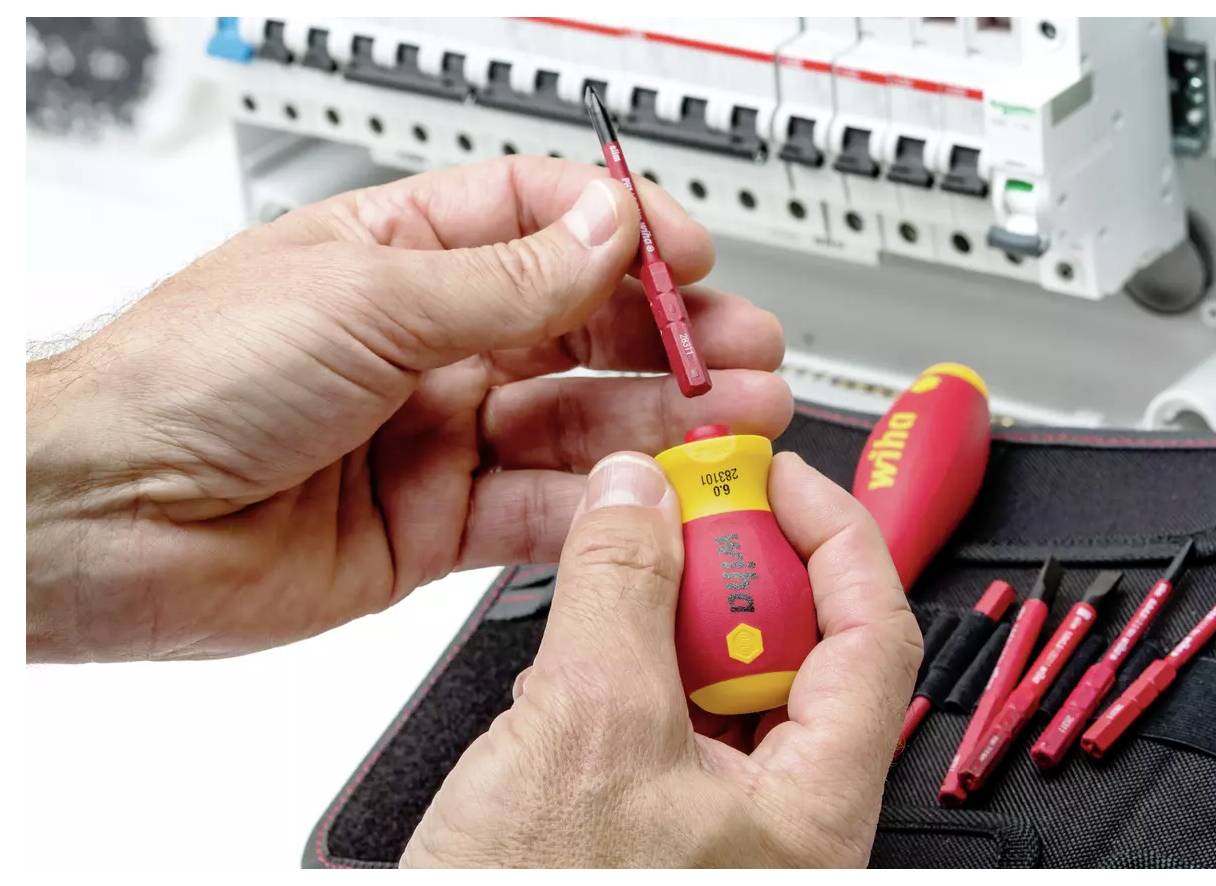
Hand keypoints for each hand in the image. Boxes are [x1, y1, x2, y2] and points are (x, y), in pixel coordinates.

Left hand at [26, 156, 790, 660]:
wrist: (105, 519)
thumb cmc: (188, 378)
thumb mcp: (368, 296)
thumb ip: (506, 278)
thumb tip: (607, 228)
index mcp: (401, 255)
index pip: (540, 222)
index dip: (621, 233)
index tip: (685, 256)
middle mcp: (426, 343)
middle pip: (578, 326)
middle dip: (668, 336)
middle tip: (743, 349)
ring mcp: (435, 433)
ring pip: (575, 420)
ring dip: (661, 418)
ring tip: (738, 418)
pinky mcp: (434, 524)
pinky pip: (540, 509)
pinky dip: (603, 504)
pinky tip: (658, 491)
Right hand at [401, 451, 921, 867]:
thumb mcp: (582, 729)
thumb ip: (618, 591)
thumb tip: (637, 498)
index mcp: (813, 813)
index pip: (875, 634)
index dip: (833, 534)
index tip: (776, 474)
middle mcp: (777, 821)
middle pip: (796, 647)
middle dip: (733, 567)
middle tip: (675, 511)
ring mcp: (711, 824)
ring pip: (719, 678)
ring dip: (668, 612)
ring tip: (615, 575)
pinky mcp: (648, 819)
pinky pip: (663, 715)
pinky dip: (627, 660)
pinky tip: (578, 650)